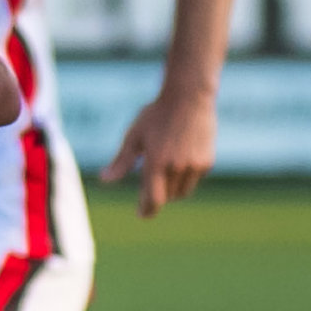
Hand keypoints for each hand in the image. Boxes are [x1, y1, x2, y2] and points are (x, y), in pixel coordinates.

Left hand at [104, 83, 216, 217]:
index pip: (153, 200)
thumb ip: (121, 162)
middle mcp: (176, 167)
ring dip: (172, 190)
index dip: (147, 210)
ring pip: (182, 192)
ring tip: (165, 172)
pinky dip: (186, 177)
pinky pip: (194, 179)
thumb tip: (104, 180)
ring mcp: (194, 165)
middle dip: (158, 195)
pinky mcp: (207, 162)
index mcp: (156, 163)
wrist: (189, 97)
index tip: (141, 213)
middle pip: (167, 197)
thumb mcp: (134, 136)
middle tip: (150, 184)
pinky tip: (181, 159)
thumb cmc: (157, 114)